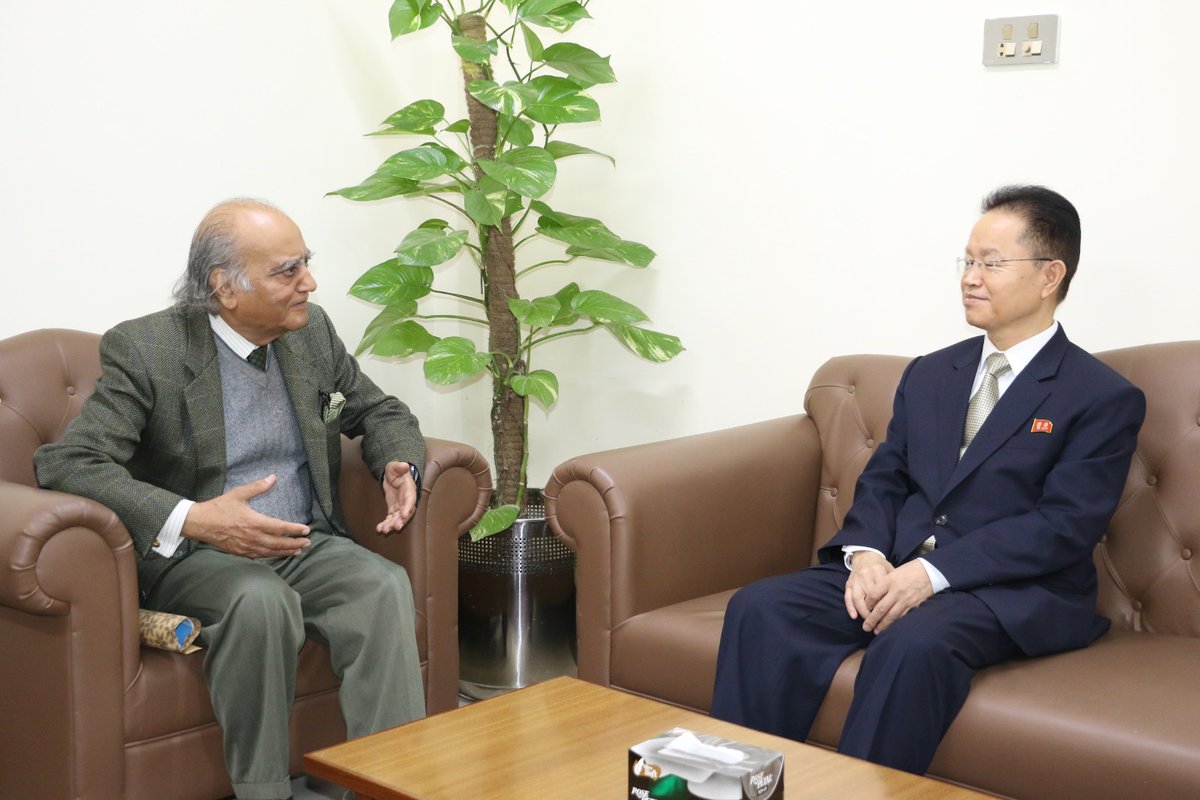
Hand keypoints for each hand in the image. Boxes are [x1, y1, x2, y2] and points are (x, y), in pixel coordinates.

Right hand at [182, 475, 310, 556]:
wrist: (199, 523)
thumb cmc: (219, 508)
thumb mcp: (239, 494)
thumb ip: (258, 487)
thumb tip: (273, 477)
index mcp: (254, 522)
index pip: (280, 528)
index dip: (295, 530)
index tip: (307, 529)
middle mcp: (253, 537)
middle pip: (279, 543)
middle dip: (295, 543)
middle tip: (308, 543)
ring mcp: (246, 547)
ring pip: (271, 552)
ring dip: (286, 552)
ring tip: (298, 551)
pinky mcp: (240, 552)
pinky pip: (260, 556)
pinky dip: (272, 556)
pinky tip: (279, 555)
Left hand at [378, 460, 416, 533]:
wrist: (392, 475)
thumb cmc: (395, 470)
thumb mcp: (395, 466)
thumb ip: (399, 467)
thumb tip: (405, 465)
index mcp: (409, 490)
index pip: (410, 500)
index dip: (408, 508)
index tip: (404, 514)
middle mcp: (406, 500)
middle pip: (406, 513)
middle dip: (401, 521)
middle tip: (395, 527)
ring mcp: (400, 506)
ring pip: (398, 518)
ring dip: (392, 525)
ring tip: (385, 530)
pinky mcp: (393, 509)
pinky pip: (391, 519)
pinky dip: (386, 524)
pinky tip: (379, 529)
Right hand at [844, 550, 893, 621]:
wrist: (865, 556)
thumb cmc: (881, 566)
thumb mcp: (891, 570)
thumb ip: (895, 584)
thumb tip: (904, 601)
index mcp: (878, 571)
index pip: (882, 592)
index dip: (885, 606)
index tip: (890, 617)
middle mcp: (866, 575)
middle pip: (870, 598)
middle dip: (874, 613)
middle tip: (879, 624)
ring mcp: (856, 580)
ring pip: (857, 599)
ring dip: (862, 612)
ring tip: (868, 623)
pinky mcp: (849, 583)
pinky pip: (847, 596)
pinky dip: (850, 607)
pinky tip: (854, 616)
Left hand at [854, 558, 934, 633]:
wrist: (929, 572)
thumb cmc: (910, 571)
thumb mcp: (893, 572)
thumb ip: (884, 584)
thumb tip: (873, 598)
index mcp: (889, 581)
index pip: (873, 595)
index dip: (867, 604)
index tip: (865, 609)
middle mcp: (896, 591)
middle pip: (880, 608)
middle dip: (872, 620)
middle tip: (866, 627)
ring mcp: (906, 599)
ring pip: (891, 616)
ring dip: (883, 625)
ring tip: (876, 631)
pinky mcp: (914, 606)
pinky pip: (902, 617)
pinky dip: (896, 624)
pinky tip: (891, 628)